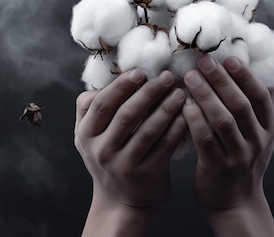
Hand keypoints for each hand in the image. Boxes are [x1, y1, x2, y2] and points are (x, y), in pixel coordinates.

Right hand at [75, 69, 186, 235]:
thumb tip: (105, 75)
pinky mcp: (146, 176)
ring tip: (180, 92)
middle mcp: (102, 151)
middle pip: (126, 116)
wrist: (120, 203)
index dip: (121, 86)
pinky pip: (164, 147)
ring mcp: (124, 166)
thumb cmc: (109, 157)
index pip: (102, 104)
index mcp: (86, 135)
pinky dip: (176, 129)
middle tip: (167, 76)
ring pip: (148, 131)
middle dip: (148, 93)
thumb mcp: (89, 136)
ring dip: (166, 108)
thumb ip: (90, 108)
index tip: (140, 70)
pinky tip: (188, 114)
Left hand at [183, 55, 273, 235]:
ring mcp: (238, 156)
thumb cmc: (243, 160)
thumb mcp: (260, 134)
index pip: (261, 96)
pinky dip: (195, 120)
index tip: (229, 57)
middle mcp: (257, 141)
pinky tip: (184, 104)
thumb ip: (261, 106)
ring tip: (190, 77)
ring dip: (206, 96)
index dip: (246, 75)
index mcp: (268, 129)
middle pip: (241, 105)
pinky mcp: (218, 168)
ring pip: (223, 121)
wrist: (236, 203)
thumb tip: (264, 69)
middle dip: (222, 80)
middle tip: (203, 60)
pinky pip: (206, 140)